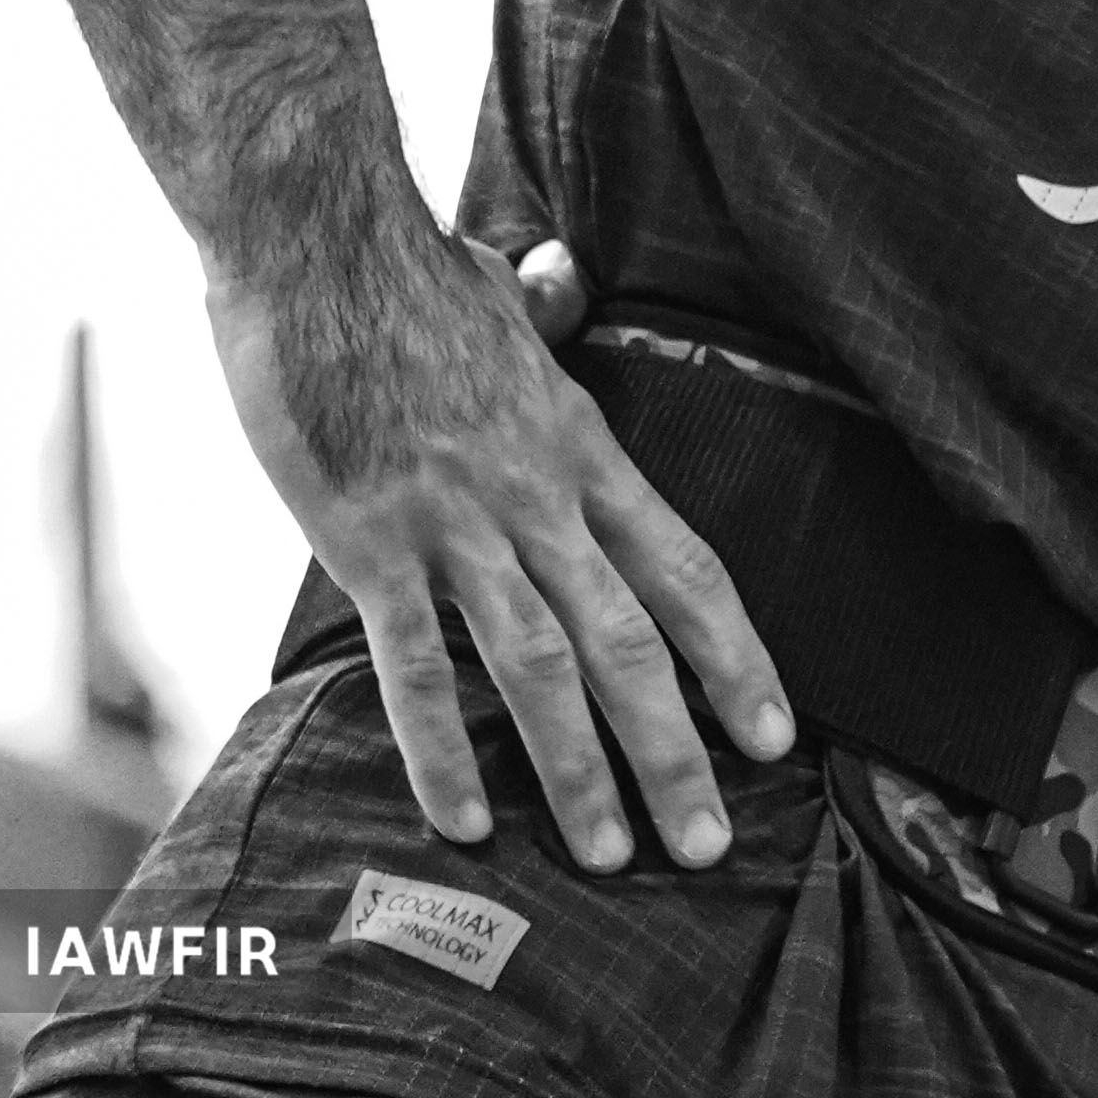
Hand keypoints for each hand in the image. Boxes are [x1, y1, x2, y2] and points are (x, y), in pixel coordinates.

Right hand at [208, 223, 794, 873]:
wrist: (319, 240)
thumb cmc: (403, 267)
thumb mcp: (501, 292)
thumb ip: (543, 310)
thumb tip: (564, 278)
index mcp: (580, 447)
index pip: (686, 568)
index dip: (736, 656)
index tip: (777, 733)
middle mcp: (537, 496)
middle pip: (630, 641)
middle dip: (677, 749)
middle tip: (712, 843)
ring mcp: (456, 524)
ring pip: (541, 668)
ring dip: (580, 769)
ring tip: (613, 856)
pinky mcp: (369, 543)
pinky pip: (414, 663)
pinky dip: (441, 747)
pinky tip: (465, 819)